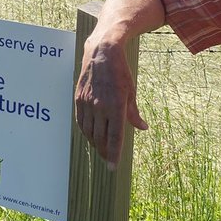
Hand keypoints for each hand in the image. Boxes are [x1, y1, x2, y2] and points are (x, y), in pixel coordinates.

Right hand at [73, 35, 147, 166]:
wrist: (102, 52)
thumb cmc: (120, 72)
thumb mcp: (131, 92)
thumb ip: (134, 113)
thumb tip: (142, 128)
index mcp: (115, 106)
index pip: (114, 137)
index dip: (114, 155)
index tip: (113, 168)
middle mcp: (99, 107)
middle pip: (100, 138)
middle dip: (104, 152)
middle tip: (109, 159)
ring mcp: (87, 103)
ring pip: (88, 132)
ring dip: (95, 143)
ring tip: (101, 148)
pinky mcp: (78, 99)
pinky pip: (80, 121)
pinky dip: (85, 131)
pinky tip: (91, 134)